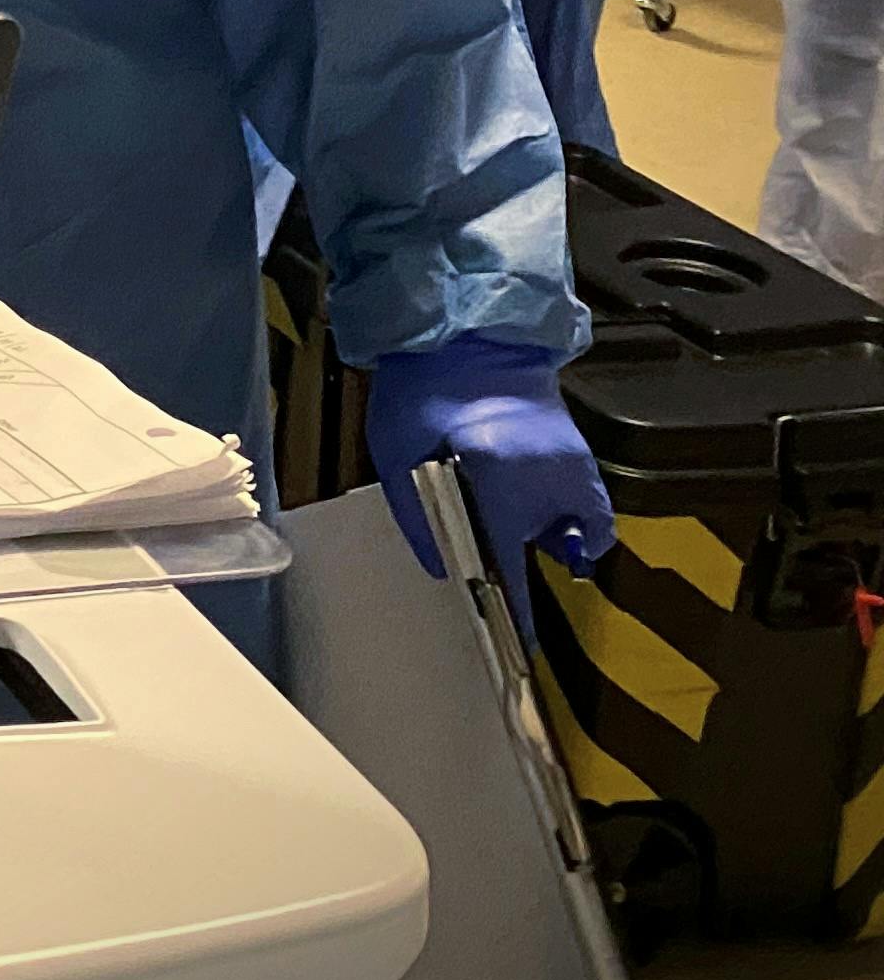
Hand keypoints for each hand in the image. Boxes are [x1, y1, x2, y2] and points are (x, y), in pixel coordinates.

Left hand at [365, 340, 614, 634]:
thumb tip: (443, 569)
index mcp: (496, 479)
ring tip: (497, 505)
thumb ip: (418, 519)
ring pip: (564, 526)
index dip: (516, 615)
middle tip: (476, 532)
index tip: (520, 648)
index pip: (511, 565)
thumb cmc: (418, 391)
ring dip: (535, 530)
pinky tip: (542, 509)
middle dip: (508, 550)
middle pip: (536, 544)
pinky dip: (570, 516)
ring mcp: (569, 460)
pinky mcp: (576, 448)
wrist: (459, 332)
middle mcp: (545, 475)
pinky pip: (584, 503)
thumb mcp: (396, 458)